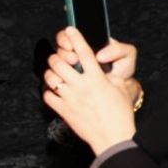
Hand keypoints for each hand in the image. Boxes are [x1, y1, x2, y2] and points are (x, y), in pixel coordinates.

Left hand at [43, 27, 136, 155]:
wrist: (113, 138)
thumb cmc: (120, 114)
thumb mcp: (120, 88)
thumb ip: (108, 74)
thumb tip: (100, 65)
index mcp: (97, 78)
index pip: (84, 52)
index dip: (75, 38)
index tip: (70, 29)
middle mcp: (81, 86)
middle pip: (60, 62)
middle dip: (58, 56)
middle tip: (61, 57)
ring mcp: (70, 98)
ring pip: (50, 77)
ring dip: (51, 72)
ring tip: (56, 73)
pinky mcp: (63, 111)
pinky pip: (47, 96)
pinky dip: (48, 91)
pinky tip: (54, 90)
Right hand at [54, 27, 137, 83]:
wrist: (119, 91)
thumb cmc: (121, 72)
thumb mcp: (126, 57)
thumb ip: (118, 49)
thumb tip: (100, 55)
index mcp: (86, 44)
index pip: (67, 35)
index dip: (65, 38)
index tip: (71, 45)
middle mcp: (74, 55)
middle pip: (58, 49)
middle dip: (63, 53)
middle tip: (73, 59)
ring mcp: (68, 69)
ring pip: (54, 63)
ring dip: (61, 66)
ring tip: (74, 70)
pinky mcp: (65, 82)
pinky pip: (53, 78)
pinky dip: (57, 78)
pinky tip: (66, 81)